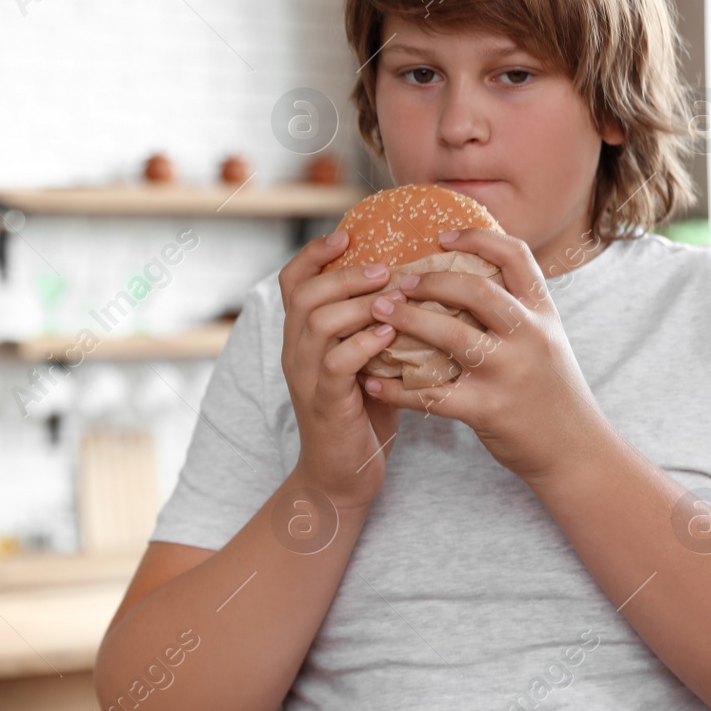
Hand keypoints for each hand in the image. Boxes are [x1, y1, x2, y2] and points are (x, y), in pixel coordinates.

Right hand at [277, 231, 407, 509]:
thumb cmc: (363, 414)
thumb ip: (377, 326)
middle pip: (304, 294)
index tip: (347, 234)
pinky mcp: (324, 402)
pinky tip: (392, 336)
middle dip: (345, 275)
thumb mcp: (367, 360)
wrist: (342, 476)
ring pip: (317, 322)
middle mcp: (295, 351)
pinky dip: (364, 344)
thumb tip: (418, 285)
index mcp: (302, 336)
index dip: (314, 253)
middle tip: (385, 269)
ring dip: (358, 304)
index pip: (292, 281)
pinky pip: (336, 363)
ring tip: (394, 297)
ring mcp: (305, 376)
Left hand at [357, 228, 608, 488]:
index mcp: (543, 313)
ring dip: (407, 320)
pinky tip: (374, 382)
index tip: (442, 236)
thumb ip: (517, 311)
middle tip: (398, 282)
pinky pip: (432, 394)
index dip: (477, 238)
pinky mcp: (488, 409)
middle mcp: (530, 335)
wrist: (575, 450)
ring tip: (379, 313)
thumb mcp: (547, 340)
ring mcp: (509, 372)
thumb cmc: (553, 392)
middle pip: (475, 289)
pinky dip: (397, 388)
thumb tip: (467, 279)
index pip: (515, 256)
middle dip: (429, 281)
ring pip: (450, 335)